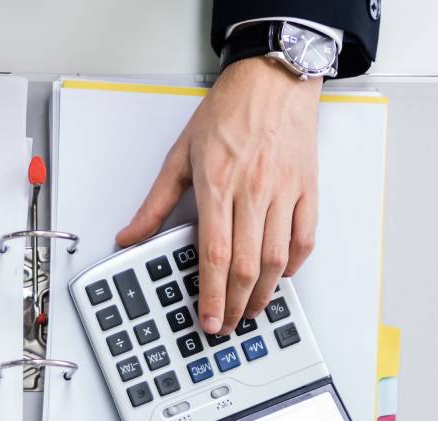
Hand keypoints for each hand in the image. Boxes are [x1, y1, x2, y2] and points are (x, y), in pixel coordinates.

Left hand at [117, 57, 322, 333]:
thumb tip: (130, 236)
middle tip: (226, 324)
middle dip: (235, 304)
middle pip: (247, 266)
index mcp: (218, 185)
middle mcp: (253, 191)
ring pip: (278, 259)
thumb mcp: (180, 154)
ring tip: (249, 310)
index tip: (207, 320)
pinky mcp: (307, 189)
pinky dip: (293, 265)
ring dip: (264, 293)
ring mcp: (283, 191)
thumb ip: (156, 203)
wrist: (273, 78)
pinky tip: (281, 277)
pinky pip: (304, 239)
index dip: (210, 295)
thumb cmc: (229, 111)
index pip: (214, 254)